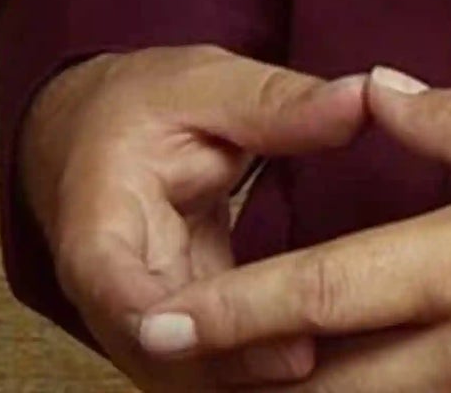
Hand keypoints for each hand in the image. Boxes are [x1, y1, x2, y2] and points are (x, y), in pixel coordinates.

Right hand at [19, 44, 368, 389]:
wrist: (91, 132)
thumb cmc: (141, 105)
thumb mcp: (206, 85)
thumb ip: (276, 102)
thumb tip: (359, 98)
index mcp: (100, 231)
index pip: (125, 296)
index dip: (185, 326)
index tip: (255, 331)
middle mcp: (112, 293)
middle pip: (168, 352)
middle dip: (239, 360)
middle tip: (313, 353)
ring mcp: (145, 316)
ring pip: (193, 368)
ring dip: (253, 368)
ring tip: (326, 355)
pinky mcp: (183, 322)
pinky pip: (217, 355)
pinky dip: (260, 356)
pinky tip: (318, 351)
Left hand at [129, 66, 450, 392]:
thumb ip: (449, 119)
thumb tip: (370, 91)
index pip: (322, 295)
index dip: (234, 312)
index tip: (163, 325)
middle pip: (333, 389)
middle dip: (265, 381)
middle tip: (209, 362)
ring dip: (339, 388)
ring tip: (306, 364)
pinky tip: (411, 371)